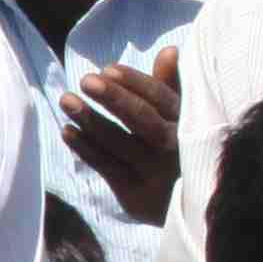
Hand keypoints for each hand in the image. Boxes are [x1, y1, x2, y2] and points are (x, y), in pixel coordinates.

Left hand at [62, 58, 181, 219]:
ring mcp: (157, 176)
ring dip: (90, 121)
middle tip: (86, 80)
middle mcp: (176, 150)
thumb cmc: (183, 151)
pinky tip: (68, 131)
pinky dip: (86, 149)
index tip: (108, 69)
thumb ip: (173, 87)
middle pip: (143, 121)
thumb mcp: (185, 119)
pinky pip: (107, 168)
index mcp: (190, 125)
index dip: (135, 83)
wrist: (195, 210)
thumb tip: (168, 51)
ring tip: (67, 100)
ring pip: (120, 144)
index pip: (162, 99)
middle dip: (114, 99)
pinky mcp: (137, 198)